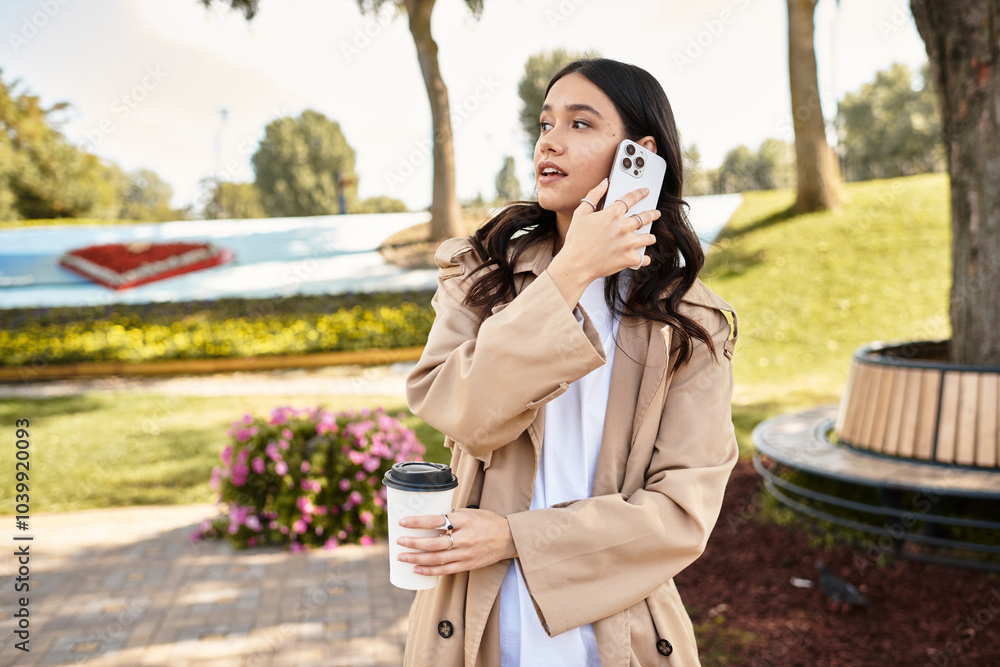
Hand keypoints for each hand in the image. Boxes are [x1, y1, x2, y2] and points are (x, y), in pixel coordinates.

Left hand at [396, 508, 516, 575]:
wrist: (509, 538)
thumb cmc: (489, 522)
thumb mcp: (471, 512)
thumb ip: (452, 515)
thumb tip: (430, 516)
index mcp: (464, 520)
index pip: (436, 520)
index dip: (417, 522)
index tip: (402, 522)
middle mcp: (464, 538)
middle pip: (433, 543)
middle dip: (413, 543)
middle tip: (398, 541)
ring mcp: (466, 553)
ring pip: (436, 559)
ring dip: (416, 559)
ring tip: (401, 557)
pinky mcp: (467, 565)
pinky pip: (445, 570)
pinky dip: (429, 571)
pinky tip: (417, 569)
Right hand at [548, 178, 658, 307]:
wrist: (576, 265)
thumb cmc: (576, 240)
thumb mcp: (580, 213)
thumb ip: (593, 195)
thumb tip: (604, 182)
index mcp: (612, 214)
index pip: (631, 198)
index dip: (640, 193)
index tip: (645, 192)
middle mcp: (623, 227)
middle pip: (645, 217)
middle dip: (652, 214)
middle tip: (656, 213)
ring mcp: (628, 243)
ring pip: (649, 237)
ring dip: (650, 237)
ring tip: (650, 238)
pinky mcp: (630, 258)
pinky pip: (644, 258)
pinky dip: (644, 258)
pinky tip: (644, 258)